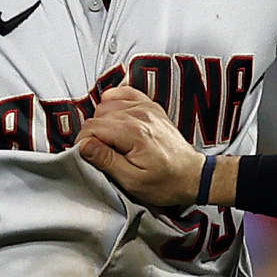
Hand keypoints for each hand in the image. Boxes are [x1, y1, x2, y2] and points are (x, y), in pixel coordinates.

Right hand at [79, 86, 206, 209]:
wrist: (192, 176)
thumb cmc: (166, 183)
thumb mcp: (132, 181)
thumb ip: (106, 160)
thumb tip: (84, 145)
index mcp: (134, 133)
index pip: (92, 126)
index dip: (83, 142)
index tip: (87, 156)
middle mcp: (140, 114)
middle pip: (98, 114)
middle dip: (93, 134)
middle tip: (101, 153)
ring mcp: (147, 107)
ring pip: (107, 103)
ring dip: (103, 121)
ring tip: (111, 141)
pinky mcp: (151, 106)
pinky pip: (124, 93)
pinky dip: (115, 103)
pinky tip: (116, 120)